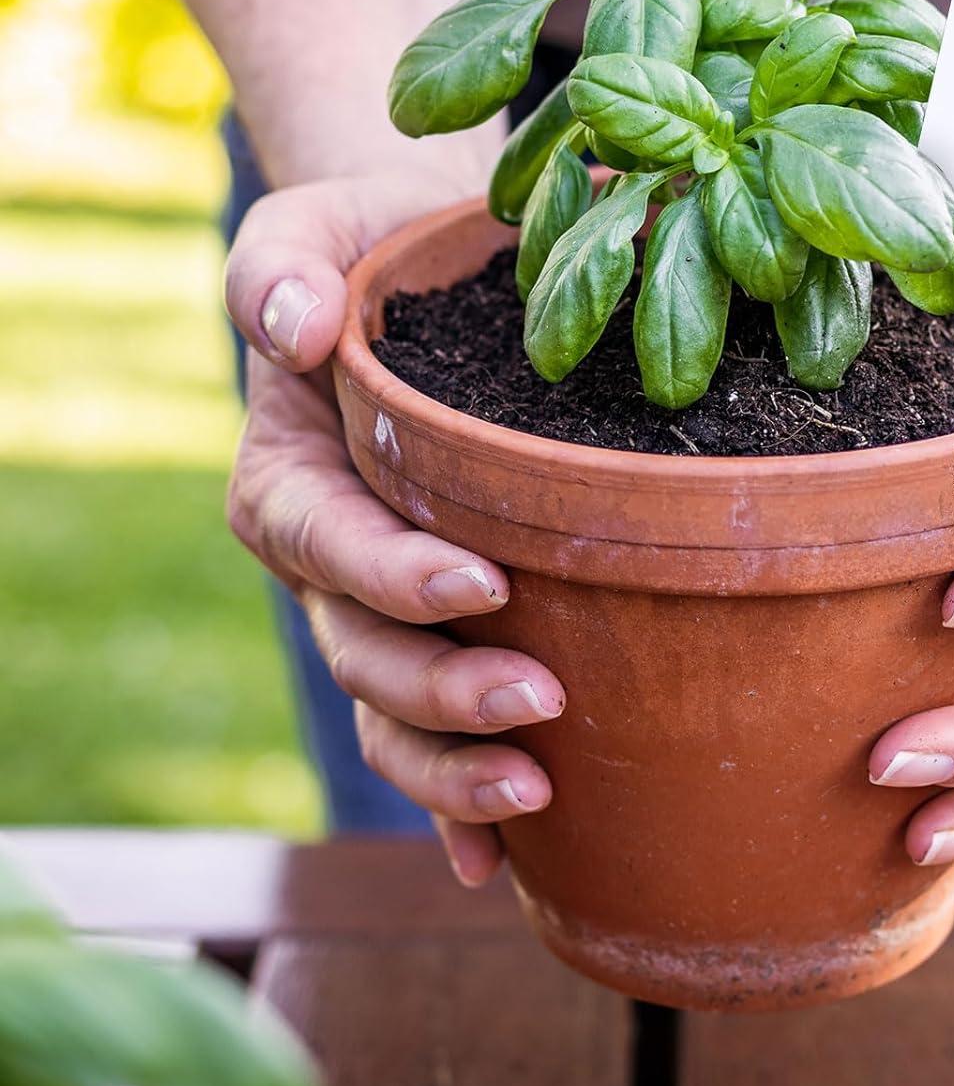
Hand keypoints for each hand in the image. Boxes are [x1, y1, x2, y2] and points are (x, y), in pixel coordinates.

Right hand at [224, 171, 560, 887]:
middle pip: (363, 652)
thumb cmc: (375, 248)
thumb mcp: (316, 226)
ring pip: (394, 713)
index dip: (391, 575)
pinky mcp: (440, 630)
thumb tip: (295, 331)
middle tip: (538, 705)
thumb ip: (282, 269)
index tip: (480, 584)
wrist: (435, 275)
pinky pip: (433, 729)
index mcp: (294, 477)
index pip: (325, 543)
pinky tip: (504, 859)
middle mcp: (331, 560)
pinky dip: (456, 803)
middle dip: (439, 693)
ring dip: (453, 766)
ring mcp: (382, 609)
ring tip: (540, 792)